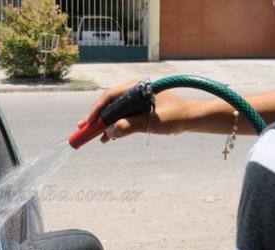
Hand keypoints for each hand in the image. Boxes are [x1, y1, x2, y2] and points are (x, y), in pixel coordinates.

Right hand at [78, 81, 195, 142]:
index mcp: (137, 88)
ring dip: (105, 123)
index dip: (97, 109)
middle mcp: (135, 91)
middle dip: (96, 117)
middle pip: (110, 103)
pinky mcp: (140, 109)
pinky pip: (123, 116)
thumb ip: (130, 126)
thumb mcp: (151, 122)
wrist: (192, 118)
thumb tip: (109, 131)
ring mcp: (137, 100)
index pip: (110, 96)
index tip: (88, 123)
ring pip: (115, 111)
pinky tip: (109, 137)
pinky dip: (115, 126)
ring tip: (93, 135)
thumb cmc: (175, 116)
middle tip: (82, 128)